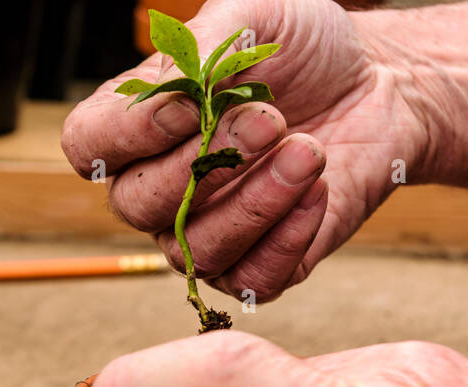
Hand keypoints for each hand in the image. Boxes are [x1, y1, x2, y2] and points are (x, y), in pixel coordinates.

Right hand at [60, 0, 432, 301]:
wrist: (379, 86)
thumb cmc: (304, 50)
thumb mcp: (252, 18)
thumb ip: (202, 47)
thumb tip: (171, 91)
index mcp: (139, 126)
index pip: (88, 146)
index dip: (129, 133)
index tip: (191, 103)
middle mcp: (159, 189)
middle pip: (137, 205)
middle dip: (204, 163)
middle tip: (270, 120)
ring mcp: (205, 233)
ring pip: (195, 250)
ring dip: (255, 202)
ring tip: (308, 152)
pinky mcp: (258, 267)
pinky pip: (251, 280)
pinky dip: (288, 238)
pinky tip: (318, 191)